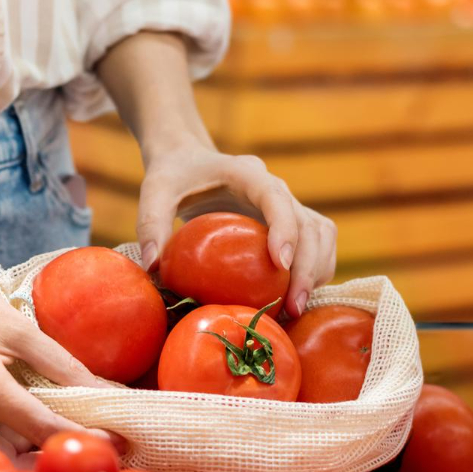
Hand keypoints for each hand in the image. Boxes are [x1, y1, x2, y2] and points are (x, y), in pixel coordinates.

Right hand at [0, 252, 113, 455]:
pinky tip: (27, 421)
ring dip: (28, 450)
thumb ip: (61, 364)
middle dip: (51, 458)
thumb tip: (106, 390)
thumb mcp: (16, 325)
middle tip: (90, 447)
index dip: (81, 438)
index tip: (115, 444)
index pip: (41, 428)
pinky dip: (4, 437)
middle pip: (15, 458)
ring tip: (65, 433)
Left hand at [138, 146, 337, 317]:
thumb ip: (151, 223)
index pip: (276, 198)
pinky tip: (296, 300)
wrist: (189, 161)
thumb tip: (152, 266)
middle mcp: (276, 187)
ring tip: (297, 309)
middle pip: (309, 223)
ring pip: (321, 235)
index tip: (281, 264)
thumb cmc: (173, 175)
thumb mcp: (155, 191)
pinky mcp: (290, 222)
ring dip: (318, 271)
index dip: (284, 230)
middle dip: (308, 266)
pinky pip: (317, 244)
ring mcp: (287, 204)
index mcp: (247, 173)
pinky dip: (315, 270)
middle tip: (293, 306)